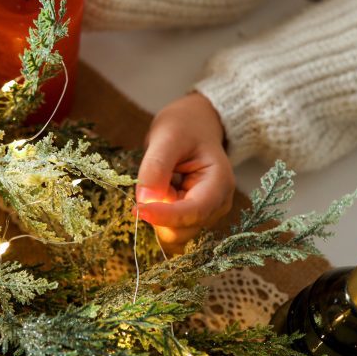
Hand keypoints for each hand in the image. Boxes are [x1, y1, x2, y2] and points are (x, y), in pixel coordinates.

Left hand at [135, 93, 233, 251]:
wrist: (195, 124)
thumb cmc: (184, 127)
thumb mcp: (168, 137)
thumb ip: (157, 167)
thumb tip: (145, 200)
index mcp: (219, 184)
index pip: (193, 212)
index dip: (165, 216)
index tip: (138, 210)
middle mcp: (216, 205)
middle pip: (182, 229)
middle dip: (159, 214)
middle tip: (150, 179)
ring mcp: (204, 214)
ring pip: (172, 231)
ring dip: (157, 212)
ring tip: (162, 178)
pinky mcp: (190, 217)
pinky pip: (167, 225)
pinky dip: (157, 212)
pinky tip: (162, 189)